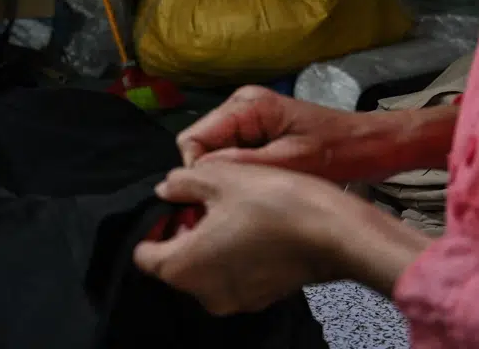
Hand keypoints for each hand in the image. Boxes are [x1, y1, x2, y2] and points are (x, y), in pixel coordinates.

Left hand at [134, 162, 349, 314]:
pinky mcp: (262, 297)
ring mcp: (236, 300)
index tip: (174, 205)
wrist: (335, 233)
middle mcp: (204, 295)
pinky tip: (251, 227)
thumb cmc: (272, 204)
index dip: (154, 226)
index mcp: (183, 268)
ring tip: (230, 210)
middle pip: (174, 263)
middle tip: (202, 202)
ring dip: (208, 241)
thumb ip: (181, 183)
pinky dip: (232, 253)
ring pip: (204, 269)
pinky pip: (232, 275)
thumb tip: (166, 188)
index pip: (144, 254)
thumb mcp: (218, 178)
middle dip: (182, 232)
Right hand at [176, 86, 378, 181]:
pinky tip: (264, 182)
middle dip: (215, 170)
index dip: (200, 168)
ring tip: (257, 189)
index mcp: (247, 105)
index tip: (220, 194)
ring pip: (215, 150)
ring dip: (231, 172)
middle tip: (241, 195)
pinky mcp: (258, 129)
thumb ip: (244, 164)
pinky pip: (233, 151)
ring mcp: (249, 116)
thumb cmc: (341, 152)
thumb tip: (200, 173)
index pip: (193, 137)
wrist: (375, 145)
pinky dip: (243, 169)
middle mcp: (241, 104)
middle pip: (201, 143)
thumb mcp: (293, 162)